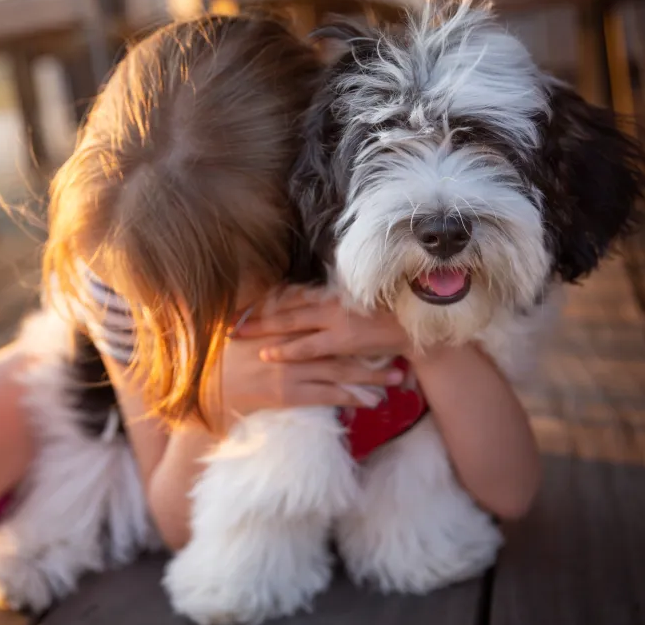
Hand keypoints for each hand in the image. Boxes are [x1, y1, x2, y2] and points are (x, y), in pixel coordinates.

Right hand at [205, 330, 404, 434]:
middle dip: (370, 349)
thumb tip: (289, 301)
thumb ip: (267, 317)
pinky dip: (349, 396)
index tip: (376, 324)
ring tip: (395, 379)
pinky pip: (325, 395)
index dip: (350, 323)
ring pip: (338, 369)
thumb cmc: (220, 361)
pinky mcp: (286, 393)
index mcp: (279, 326)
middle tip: (399, 350)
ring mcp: (288, 369)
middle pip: (338, 344)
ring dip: (369, 375)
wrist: (203, 389)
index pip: (321, 321)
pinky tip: (370, 401)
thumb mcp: (242, 331)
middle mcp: (287, 344)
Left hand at [234, 286, 412, 361]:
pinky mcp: (343, 340)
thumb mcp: (357, 301)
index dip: (264, 299)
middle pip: (282, 306)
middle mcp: (329, 302)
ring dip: (261, 329)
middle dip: (254, 314)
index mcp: (331, 292)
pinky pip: (308, 346)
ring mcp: (334, 320)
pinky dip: (286, 350)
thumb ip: (332, 303)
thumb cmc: (387, 313)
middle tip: (228, 319)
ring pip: (289, 323)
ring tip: (237, 334)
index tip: (242, 303)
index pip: (290, 294)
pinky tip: (267, 353)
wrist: (417, 324)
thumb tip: (309, 305)